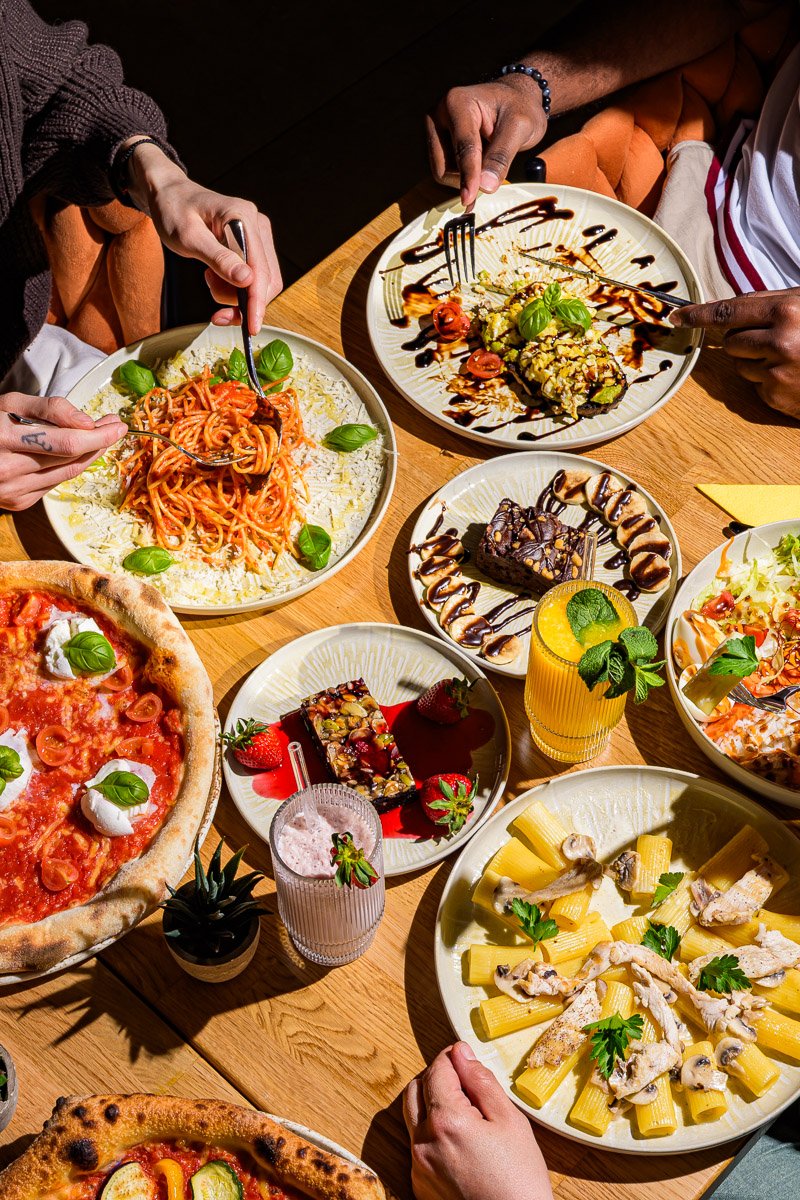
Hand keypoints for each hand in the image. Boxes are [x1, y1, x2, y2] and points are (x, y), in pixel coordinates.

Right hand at [0, 394, 125, 510]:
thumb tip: (88, 423)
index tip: (117, 424)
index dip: (97, 435)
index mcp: (3, 439)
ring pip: (67, 474)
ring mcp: (13, 491)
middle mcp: (7, 470)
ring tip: (101, 437)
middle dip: (98, 442)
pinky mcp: (18, 502)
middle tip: (114, 427)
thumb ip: (51, 409)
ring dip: (90, 456)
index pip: (66, 442)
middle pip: (70, 460)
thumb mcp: (11, 403)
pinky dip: (70, 467)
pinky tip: (77, 453)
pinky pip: (55, 483)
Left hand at [125, 142, 281, 335]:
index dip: (257, 302)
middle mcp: (256, 224)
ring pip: (260, 282)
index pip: (261, 269)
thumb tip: (246, 280)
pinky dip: (234, 287)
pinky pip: (252, 276)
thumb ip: (218, 259)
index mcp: (242, 217)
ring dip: (235, 295)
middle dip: (244, 303)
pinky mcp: (251, 244)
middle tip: (217, 313)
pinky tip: (214, 277)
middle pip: (267, 280)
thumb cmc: (173, 211)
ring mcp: (256, 234)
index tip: (251, 327)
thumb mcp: (188, 237)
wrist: (168, 195)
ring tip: (209, 281)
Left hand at [403, 1042, 552, 1199]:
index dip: (451, 1058)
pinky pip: (418, 1146)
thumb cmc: (519, 1181)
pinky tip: (461, 1143)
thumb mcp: (510, 1122)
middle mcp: (423, 1143)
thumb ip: (481, 1081)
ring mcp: (418, 1167)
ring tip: (466, 1116)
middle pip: (415, 1090)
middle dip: (436, 1078)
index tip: (464, 1057)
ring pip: (414, 1118)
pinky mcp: (420, 1186)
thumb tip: (461, 1053)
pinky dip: (433, 1134)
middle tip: (464, 1084)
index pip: (436, 1070)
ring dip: (432, 1105)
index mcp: (446, 1122)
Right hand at [427, 76, 546, 208]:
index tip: (470, 198)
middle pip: (444, 166)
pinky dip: (463, 178)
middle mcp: (439, 114)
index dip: (468, 175)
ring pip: (442, 173)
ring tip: (487, 163)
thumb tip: (485, 186)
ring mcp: (435, 130)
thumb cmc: (519, 107)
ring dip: (465, 178)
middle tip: (493, 176)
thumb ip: (501, 156)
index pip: (463, 147)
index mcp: (458, 102)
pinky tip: (479, 171)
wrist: (515, 99)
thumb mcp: (520, 128)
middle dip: (467, 178)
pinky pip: (445, 172)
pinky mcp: (437, 143)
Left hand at [670, 289, 799, 419]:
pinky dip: (769, 381)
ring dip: (756, 362)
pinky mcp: (777, 397)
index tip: (677, 316)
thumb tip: (726, 308)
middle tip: (775, 340)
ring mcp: (777, 372)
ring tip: (791, 358)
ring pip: (739, 365)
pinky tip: (794, 376)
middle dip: (744, 340)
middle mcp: (779, 342)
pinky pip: (755, 386)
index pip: (727, 312)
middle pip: (730, 341)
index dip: (698, 315)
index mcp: (787, 311)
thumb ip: (770, 303)